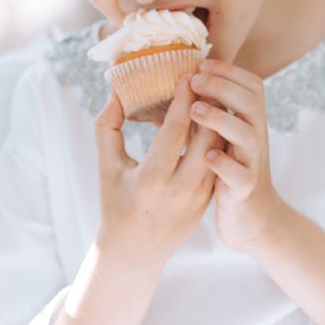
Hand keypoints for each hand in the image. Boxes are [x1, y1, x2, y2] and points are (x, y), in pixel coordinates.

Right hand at [93, 77, 218, 269]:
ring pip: (218, 149)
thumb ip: (108, 127)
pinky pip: (218, 161)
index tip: (187, 74)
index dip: (183, 100)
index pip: (175, 130)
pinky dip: (215, 140)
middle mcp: (181, 189)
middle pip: (207, 136)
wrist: (135, 250)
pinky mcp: (209, 200)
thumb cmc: (115, 203)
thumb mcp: (106, 167)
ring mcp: (199, 197)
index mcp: (152, 178)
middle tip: (206, 78)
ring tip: (210, 96)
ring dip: (217, 121)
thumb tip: (117, 92)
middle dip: (208, 104)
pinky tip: (210, 121)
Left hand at [189, 59, 284, 252]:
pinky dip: (225, 164)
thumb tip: (176, 87)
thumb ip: (208, 113)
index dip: (229, 71)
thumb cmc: (229, 170)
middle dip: (223, 87)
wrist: (252, 217)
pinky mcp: (245, 189)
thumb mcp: (222, 137)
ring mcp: (253, 163)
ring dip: (222, 119)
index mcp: (250, 121)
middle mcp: (256, 138)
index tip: (201, 63)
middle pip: (251, 103)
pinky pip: (240, 175)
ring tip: (195, 110)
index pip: (251, 85)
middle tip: (194, 81)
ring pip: (248, 136)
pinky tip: (207, 155)